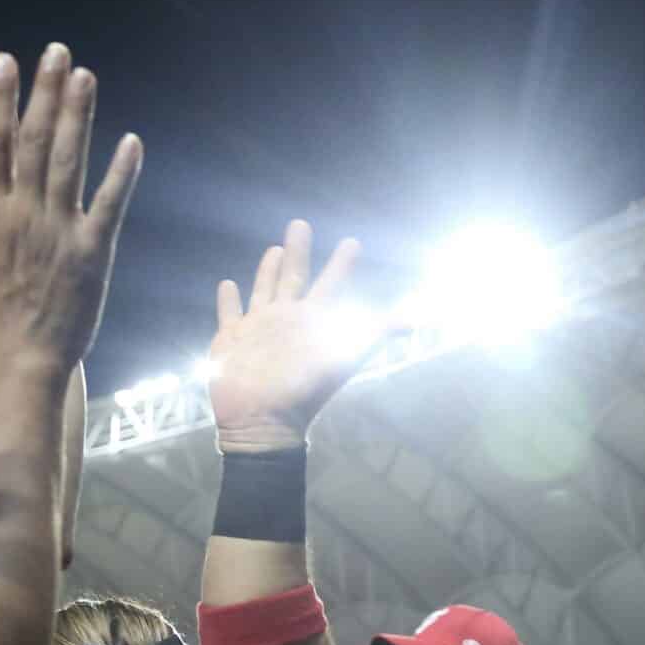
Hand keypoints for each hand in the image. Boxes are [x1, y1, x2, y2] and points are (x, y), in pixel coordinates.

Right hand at [0, 42, 143, 369]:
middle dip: (40, 94)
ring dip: (77, 118)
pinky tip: (131, 141)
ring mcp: (58, 231)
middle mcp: (22, 213)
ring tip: (84, 76)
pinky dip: (121, 175)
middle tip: (53, 53)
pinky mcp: (91, 253)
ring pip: (66, 164)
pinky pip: (108, 207)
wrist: (20, 358)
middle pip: (30, 142)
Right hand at [208, 219, 384, 453]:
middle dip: (297, 252)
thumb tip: (417, 319)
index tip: (352, 242)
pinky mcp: (230, 339)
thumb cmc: (304, 388)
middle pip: (294, 277)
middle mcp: (287, 320)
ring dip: (267, 270)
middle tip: (299, 223)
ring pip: (264, 290)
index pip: (331, 284)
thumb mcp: (344, 355)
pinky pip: (229, 314)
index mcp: (313, 321)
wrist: (263, 421)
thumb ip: (376, 332)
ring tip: (272, 250)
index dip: (342, 264)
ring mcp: (258, 328)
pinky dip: (228, 300)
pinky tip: (227, 284)